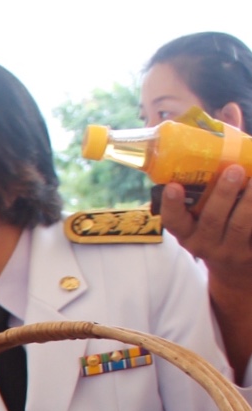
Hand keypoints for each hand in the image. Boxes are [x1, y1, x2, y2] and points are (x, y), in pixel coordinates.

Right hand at [160, 165, 251, 281]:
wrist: (236, 270)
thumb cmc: (217, 231)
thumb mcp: (200, 221)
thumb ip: (202, 192)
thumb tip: (216, 135)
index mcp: (188, 234)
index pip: (174, 222)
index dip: (172, 205)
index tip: (173, 185)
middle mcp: (205, 245)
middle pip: (212, 221)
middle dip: (223, 195)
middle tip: (234, 170)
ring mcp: (231, 251)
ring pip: (241, 226)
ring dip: (249, 200)